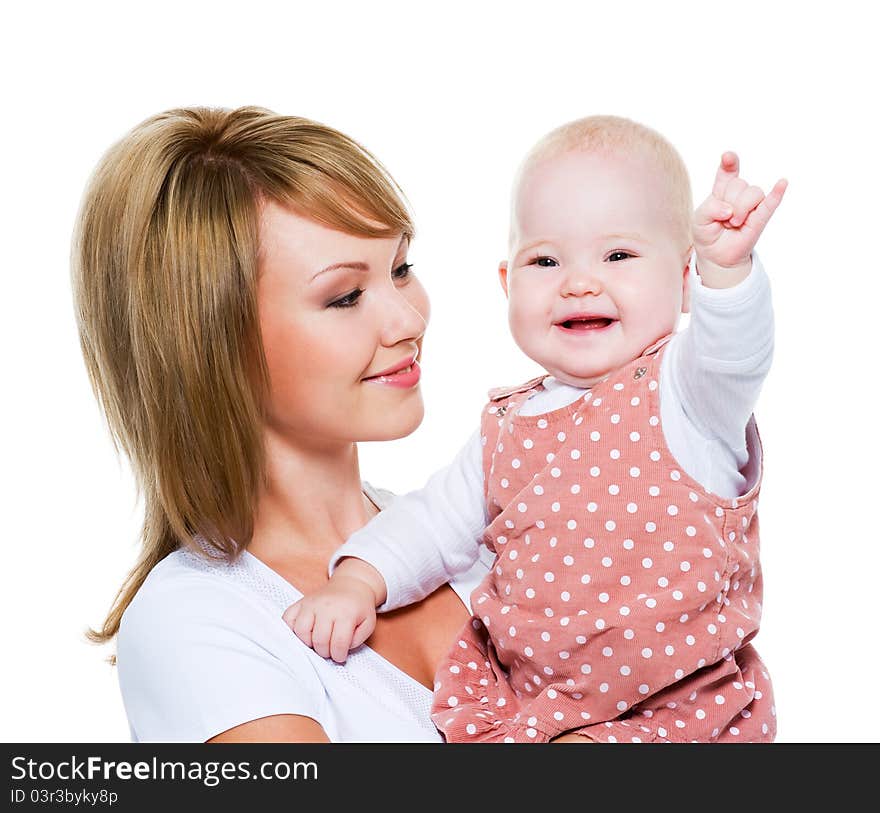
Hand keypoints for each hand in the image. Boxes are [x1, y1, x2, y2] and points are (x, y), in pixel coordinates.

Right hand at [282, 566, 380, 662]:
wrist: (351, 585)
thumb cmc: (359, 607)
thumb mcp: (368, 623)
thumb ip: (357, 640)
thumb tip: (340, 649)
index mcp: (346, 613)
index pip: (338, 642)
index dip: (339, 655)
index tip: (340, 656)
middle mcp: (326, 607)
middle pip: (319, 639)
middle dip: (324, 652)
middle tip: (330, 650)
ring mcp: (311, 603)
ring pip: (300, 630)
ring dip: (308, 642)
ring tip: (317, 641)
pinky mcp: (300, 602)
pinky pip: (287, 618)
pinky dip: (291, 630)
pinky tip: (303, 633)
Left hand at [693, 151, 786, 285]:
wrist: (716, 255)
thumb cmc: (707, 233)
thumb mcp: (699, 219)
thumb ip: (710, 208)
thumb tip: (730, 210)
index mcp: (722, 190)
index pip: (728, 172)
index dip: (730, 163)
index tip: (728, 156)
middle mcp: (739, 194)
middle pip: (739, 183)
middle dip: (728, 201)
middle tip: (723, 219)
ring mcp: (751, 205)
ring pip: (753, 192)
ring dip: (740, 209)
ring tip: (733, 223)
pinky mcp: (761, 218)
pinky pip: (771, 203)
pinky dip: (777, 193)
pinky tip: (782, 183)